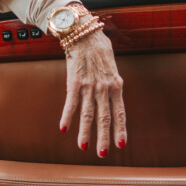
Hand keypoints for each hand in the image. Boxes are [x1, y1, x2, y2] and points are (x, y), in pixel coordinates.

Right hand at [59, 29, 126, 156]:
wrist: (84, 31)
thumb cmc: (98, 45)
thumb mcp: (112, 63)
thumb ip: (113, 79)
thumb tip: (115, 88)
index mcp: (116, 84)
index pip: (120, 112)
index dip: (120, 129)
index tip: (122, 144)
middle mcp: (104, 87)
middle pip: (105, 117)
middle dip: (104, 137)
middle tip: (103, 154)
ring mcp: (89, 85)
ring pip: (88, 114)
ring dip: (85, 132)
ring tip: (84, 148)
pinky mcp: (74, 82)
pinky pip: (71, 103)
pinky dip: (67, 116)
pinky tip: (63, 128)